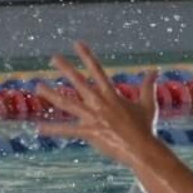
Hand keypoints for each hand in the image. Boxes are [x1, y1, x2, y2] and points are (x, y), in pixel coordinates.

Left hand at [35, 42, 159, 167]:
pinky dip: (53, 130)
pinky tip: (39, 128)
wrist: (142, 148)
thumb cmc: (145, 127)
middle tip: (53, 58)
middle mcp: (99, 103)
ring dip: (51, 94)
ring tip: (38, 86)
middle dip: (66, 68)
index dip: (87, 56)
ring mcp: (92, 117)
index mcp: (111, 95)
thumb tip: (154, 70)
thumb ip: (148, 86)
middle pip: (79, 82)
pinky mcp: (89, 132)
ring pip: (67, 103)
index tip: (77, 44)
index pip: (97, 71)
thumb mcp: (148, 104)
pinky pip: (68, 130)